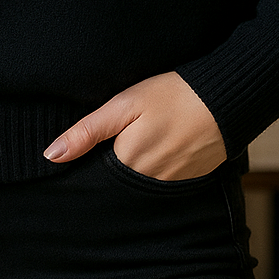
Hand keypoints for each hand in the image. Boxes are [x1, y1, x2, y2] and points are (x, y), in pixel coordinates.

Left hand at [43, 71, 226, 179]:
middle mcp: (148, 182)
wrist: (226, 99)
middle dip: (114, 165)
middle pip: (118, 181)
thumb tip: (51, 155)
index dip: (90, 160)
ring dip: (137, 166)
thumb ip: (88, 131)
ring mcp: (171, 183)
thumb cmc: (173, 95)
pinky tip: (165, 143)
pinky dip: (160, 165)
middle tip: (126, 133)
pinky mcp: (190, 179)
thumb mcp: (124, 104)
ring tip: (146, 136)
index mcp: (127, 163)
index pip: (96, 174)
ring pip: (141, 182)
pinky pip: (164, 180)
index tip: (95, 143)